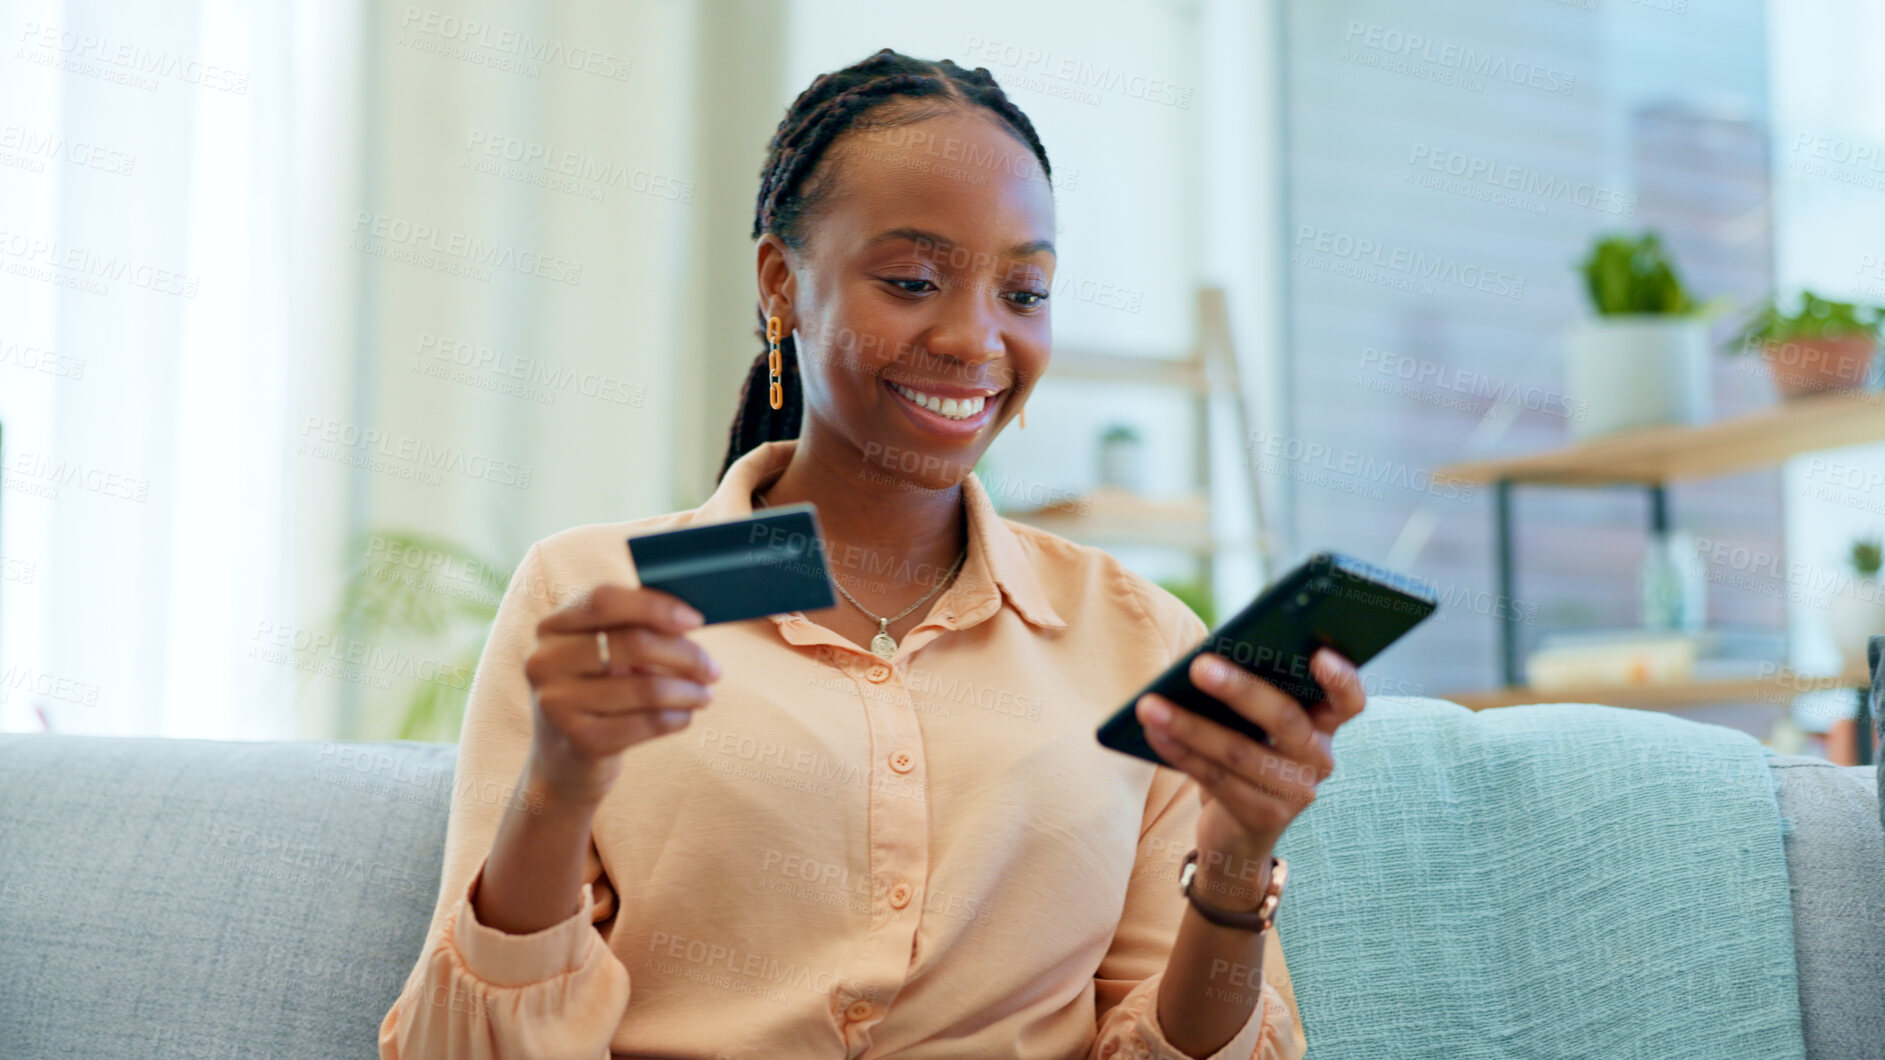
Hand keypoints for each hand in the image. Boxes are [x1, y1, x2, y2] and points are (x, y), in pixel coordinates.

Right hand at [525, 585, 721, 805]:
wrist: (563, 761)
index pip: (604, 600)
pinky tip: (684, 716)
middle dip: (687, 655)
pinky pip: (649, 723)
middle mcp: (544, 662)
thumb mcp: (599, 655)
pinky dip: (678, 717)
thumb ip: (631, 629)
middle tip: (713, 669)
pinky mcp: (580, 740)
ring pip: (648, 687)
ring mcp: (557, 703)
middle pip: (635, 642)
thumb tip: (688, 623)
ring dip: (689, 691)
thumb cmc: (595, 693)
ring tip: (705, 695)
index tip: (695, 621)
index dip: (655, 607)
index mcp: (551, 628)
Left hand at [1135, 648, 1364, 902]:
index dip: (1342, 679)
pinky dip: (1180, 752)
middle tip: (1200, 666)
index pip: (1349, 701)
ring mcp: (1294, 792)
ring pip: (1240, 752)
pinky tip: (1153, 732)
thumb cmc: (1246, 755)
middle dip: (1240, 690)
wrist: (1239, 833)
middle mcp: (1319, 759)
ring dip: (1190, 725)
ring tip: (1150, 705)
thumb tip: (1208, 657)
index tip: (1318, 655)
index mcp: (1324, 724)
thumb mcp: (1255, 725)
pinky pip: (1216, 779)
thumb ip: (1250, 692)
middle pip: (1285, 719)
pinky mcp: (1262, 817)